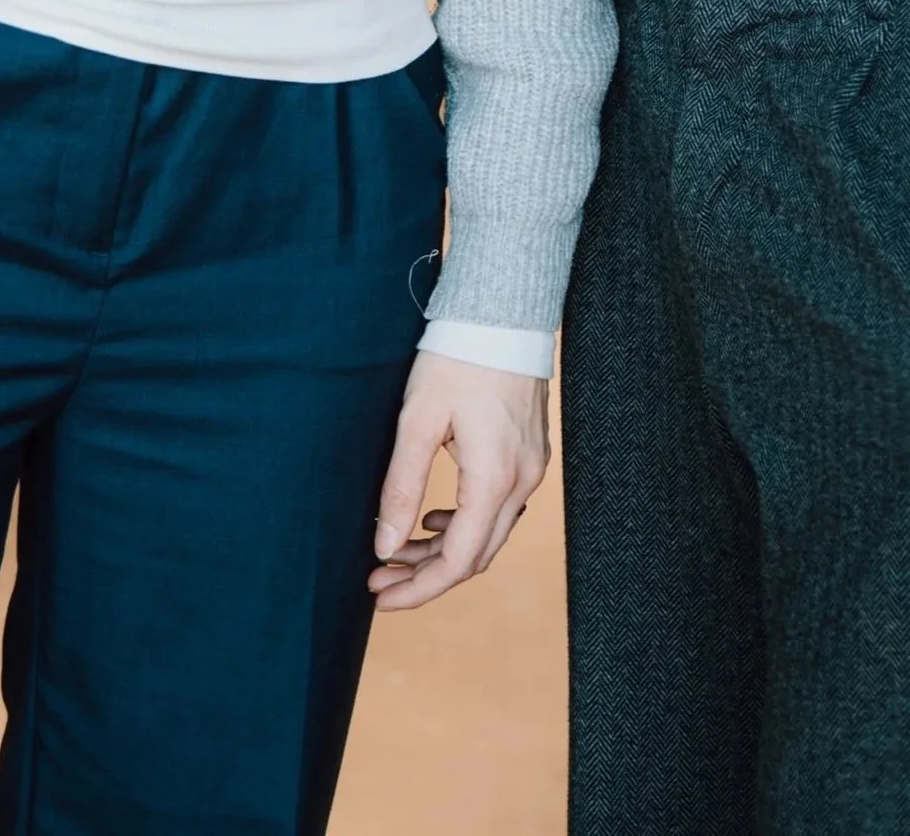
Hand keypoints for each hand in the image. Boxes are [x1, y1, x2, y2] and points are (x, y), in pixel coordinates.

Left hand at [367, 353, 548, 611]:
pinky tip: (434, 517)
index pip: (459, 560)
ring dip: (443, 549)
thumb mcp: (418, 421)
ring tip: (396, 549)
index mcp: (494, 478)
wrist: (503, 313)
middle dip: (425, 574)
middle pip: (476, 555)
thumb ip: (402, 486)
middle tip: (378, 577)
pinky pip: (498, 509)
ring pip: (487, 534)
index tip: (379, 596)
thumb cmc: (457, 357)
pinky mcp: (529, 455)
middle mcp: (522, 481)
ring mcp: (531, 469)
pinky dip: (464, 523)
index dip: (419, 587)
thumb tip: (385, 546)